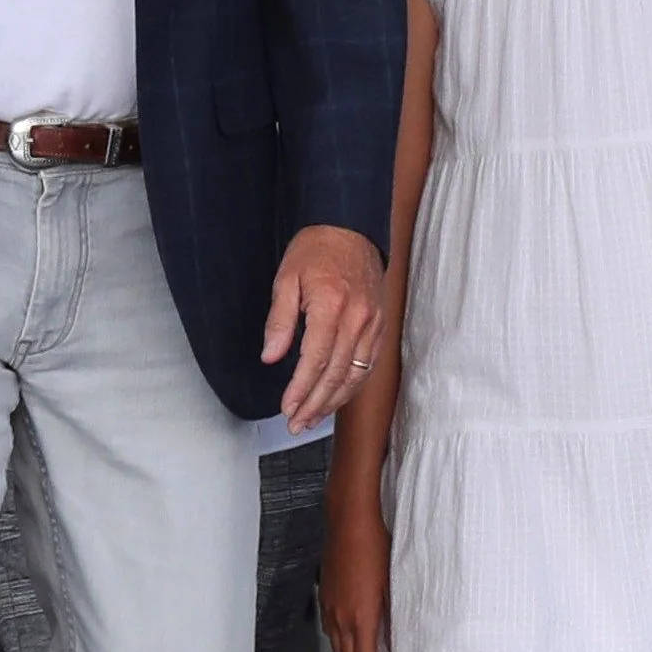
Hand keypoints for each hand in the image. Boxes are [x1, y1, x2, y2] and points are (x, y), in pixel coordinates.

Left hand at [262, 223, 386, 430]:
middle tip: (297, 423)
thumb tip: (271, 356)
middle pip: (336, 374)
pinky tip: (337, 397)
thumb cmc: (315, 251)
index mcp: (331, 307)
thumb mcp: (286, 279)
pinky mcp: (380, 325)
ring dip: (334, 401)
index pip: (314, 361)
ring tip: (313, 418)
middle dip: (315, 404)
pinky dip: (352, 385)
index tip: (286, 408)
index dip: (300, 390)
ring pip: (356, 374)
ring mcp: (373, 324)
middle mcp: (357, 319)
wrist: (350, 228)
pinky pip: (369, 364)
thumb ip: (279, 320)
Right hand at [317, 508, 392, 651]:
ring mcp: (329, 607)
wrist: (349, 522)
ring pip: (337, 647)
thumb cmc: (376, 549)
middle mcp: (341, 618)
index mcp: (361, 618)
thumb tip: (393, 641)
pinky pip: (330, 630)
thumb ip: (391, 618)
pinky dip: (341, 642)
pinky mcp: (324, 596)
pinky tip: (352, 637)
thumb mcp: (392, 585)